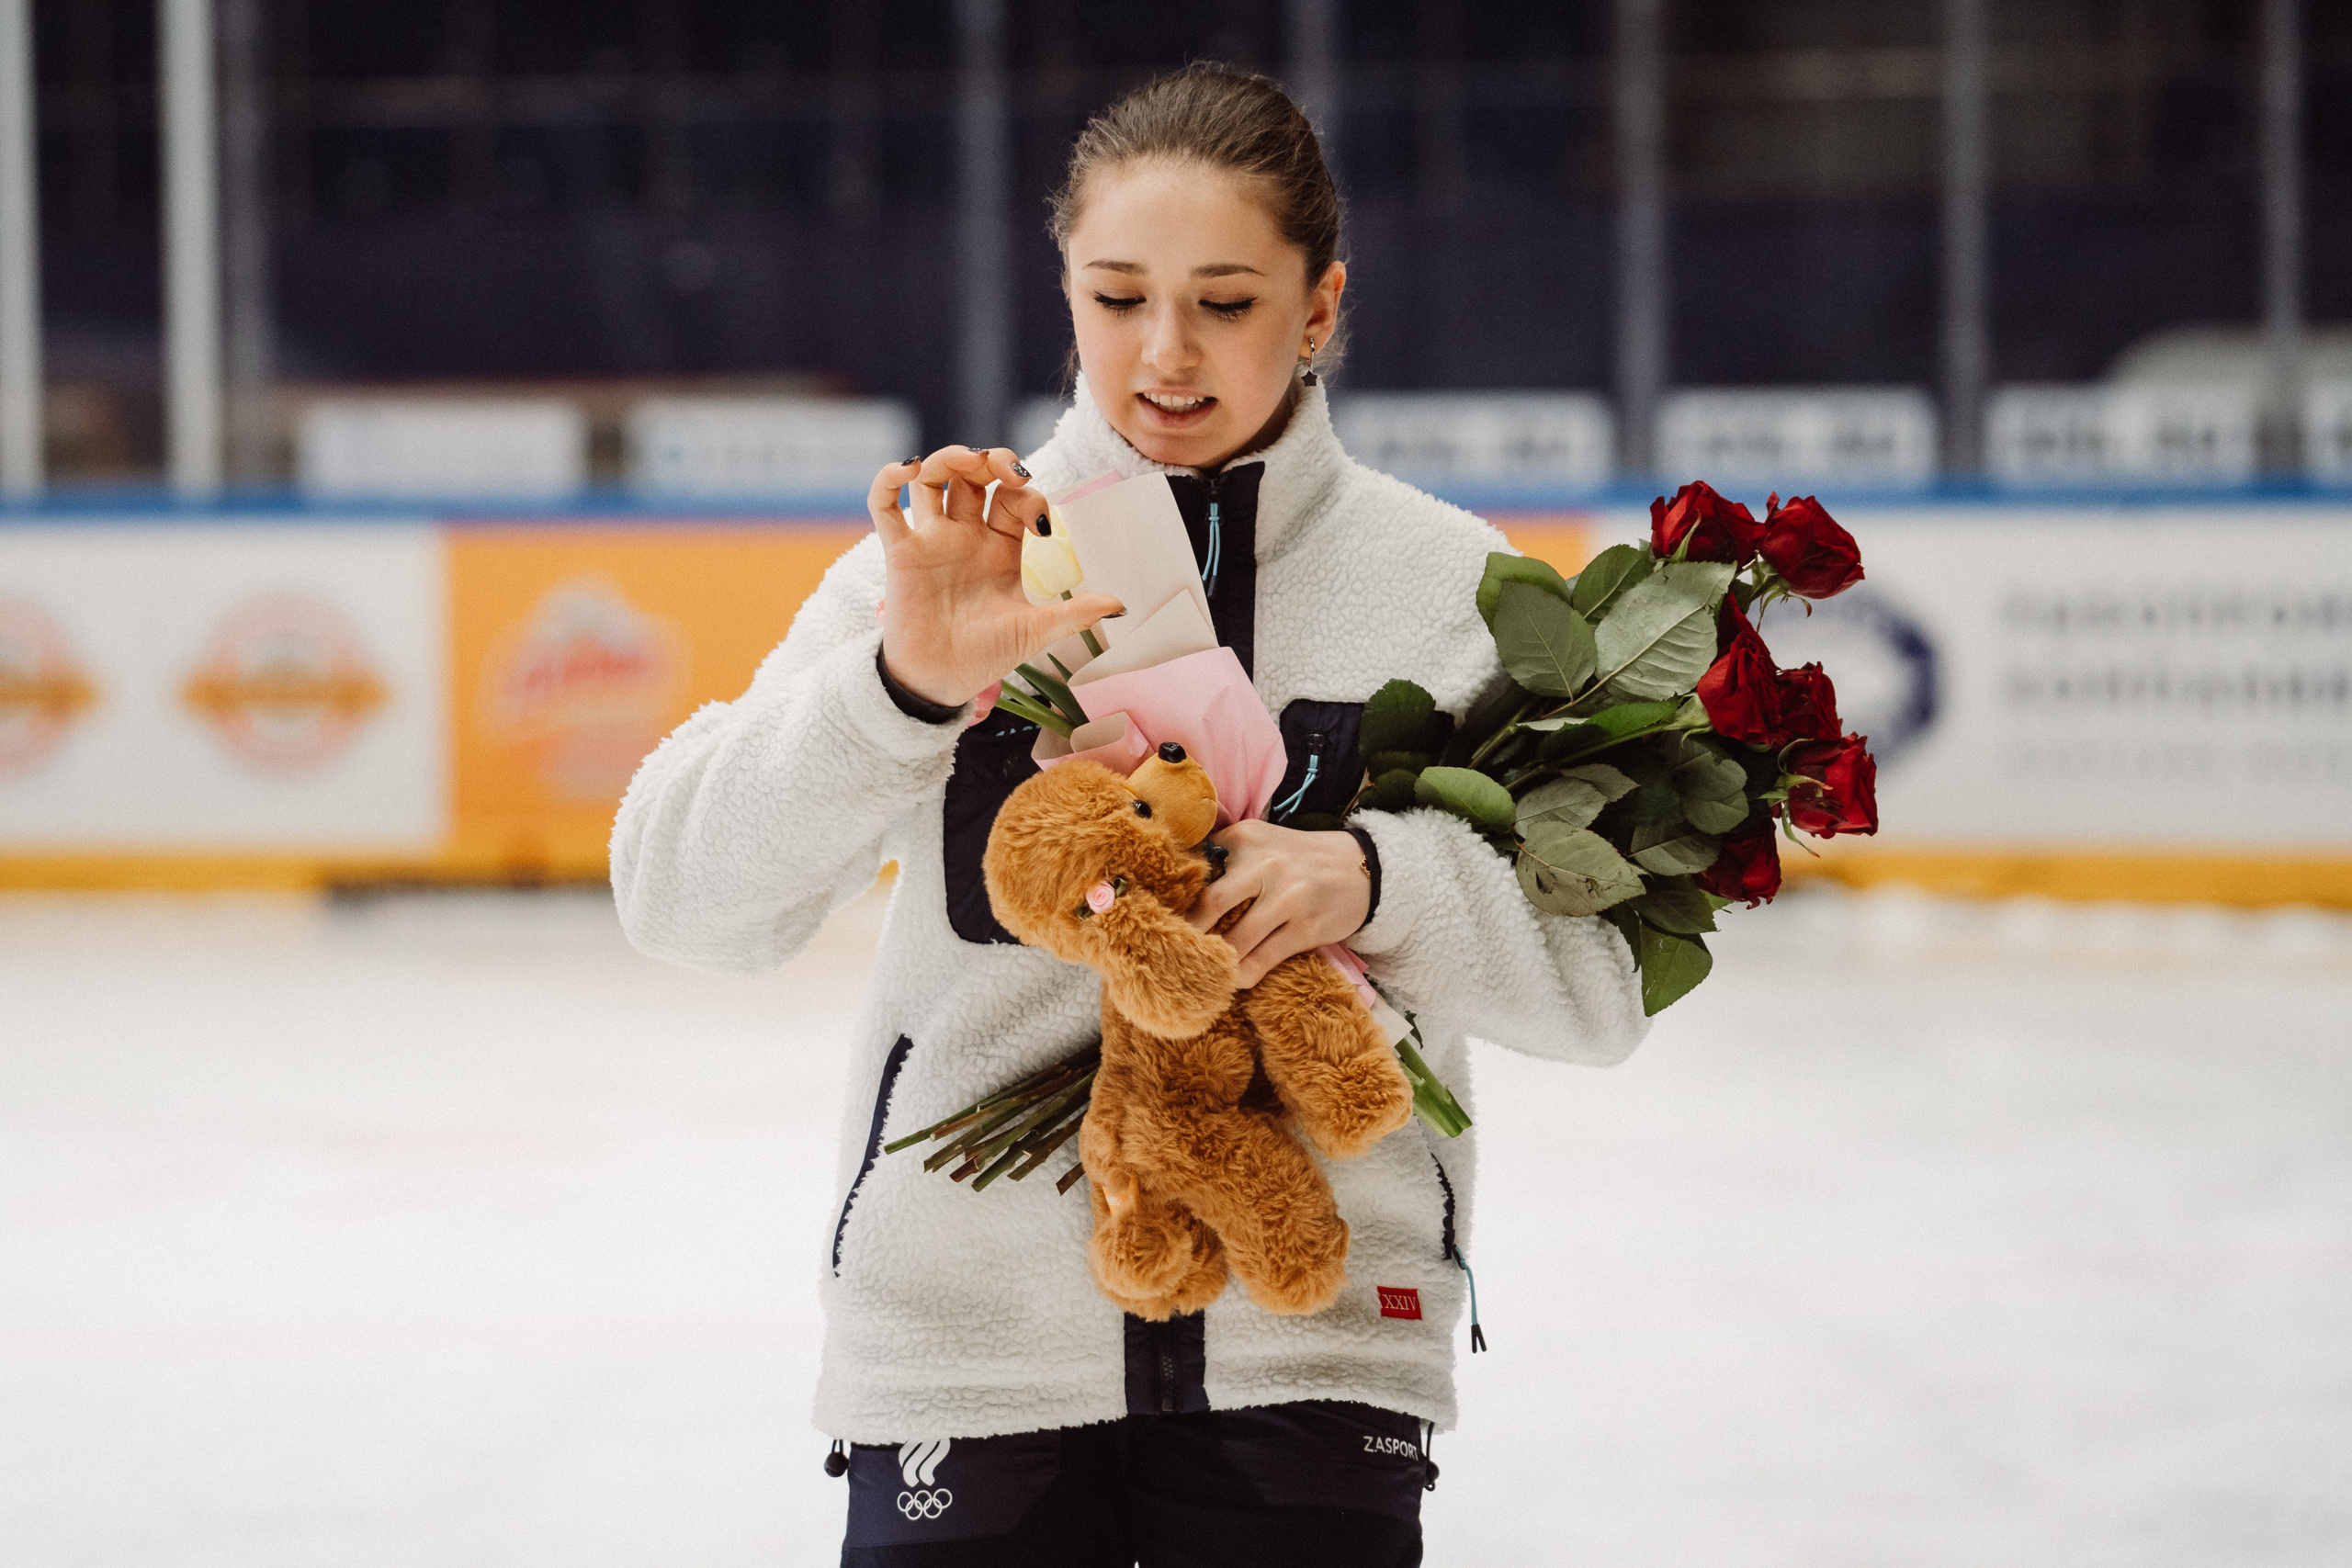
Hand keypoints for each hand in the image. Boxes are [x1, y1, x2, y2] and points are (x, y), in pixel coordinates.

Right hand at [871, 445, 1124, 705]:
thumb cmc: (986, 656)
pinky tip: (906, 466)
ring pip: (932, 479)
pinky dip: (888, 478)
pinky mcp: (900, 552)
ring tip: (967, 461)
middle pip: (974, 477)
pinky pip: (884, 505)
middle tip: (1006, 469)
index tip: (1041, 526)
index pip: (1014, 500)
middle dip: (992, 461)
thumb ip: (1074, 615)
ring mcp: (932, 540)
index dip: (1029, 498)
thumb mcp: (1035, 633)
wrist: (940, 682)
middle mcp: (966, 536)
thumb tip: (1121, 606)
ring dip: (948, 459)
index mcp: (1000, 547)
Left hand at [1185, 821, 1370, 987]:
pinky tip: (1236, 980)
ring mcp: (1289, 897)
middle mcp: (1265, 863)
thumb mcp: (1262, 843)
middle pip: (1211, 903)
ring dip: (1217, 961)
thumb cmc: (1298, 859)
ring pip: (1237, 939)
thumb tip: (1178, 890)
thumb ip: (1225, 857)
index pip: (1199, 867)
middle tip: (1171, 949)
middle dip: (1188, 931)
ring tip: (1202, 971)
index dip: (1176, 895)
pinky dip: (1245, 974)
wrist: (1361, 868)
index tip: (1158, 915)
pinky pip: (1264, 959)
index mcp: (1245, 838)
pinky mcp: (1307, 928)